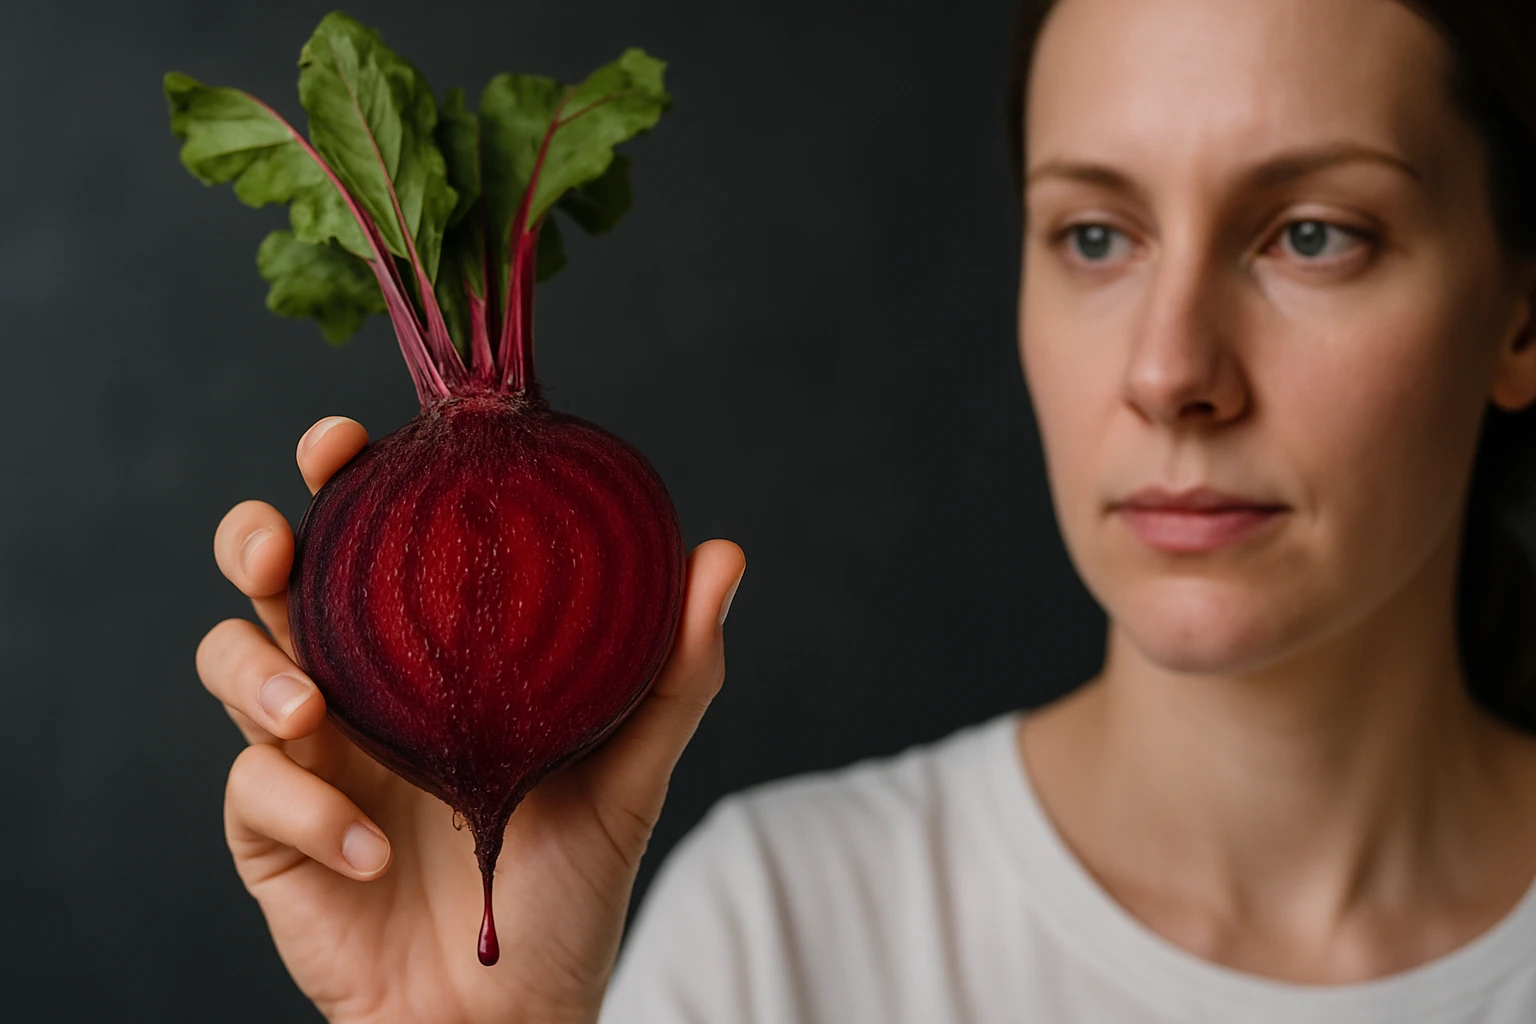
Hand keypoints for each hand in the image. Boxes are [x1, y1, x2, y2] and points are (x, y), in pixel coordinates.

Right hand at [196, 416, 744, 1023]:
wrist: (512, 1011)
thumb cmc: (569, 883)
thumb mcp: (631, 769)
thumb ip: (673, 668)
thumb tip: (722, 554)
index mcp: (430, 649)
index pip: (374, 539)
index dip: (344, 478)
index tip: (346, 446)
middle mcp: (361, 683)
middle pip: (269, 576)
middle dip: (256, 538)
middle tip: (280, 543)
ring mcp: (307, 752)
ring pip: (226, 659)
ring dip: (254, 670)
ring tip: (311, 709)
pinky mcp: (271, 828)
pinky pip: (253, 789)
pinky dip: (307, 810)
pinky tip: (369, 850)